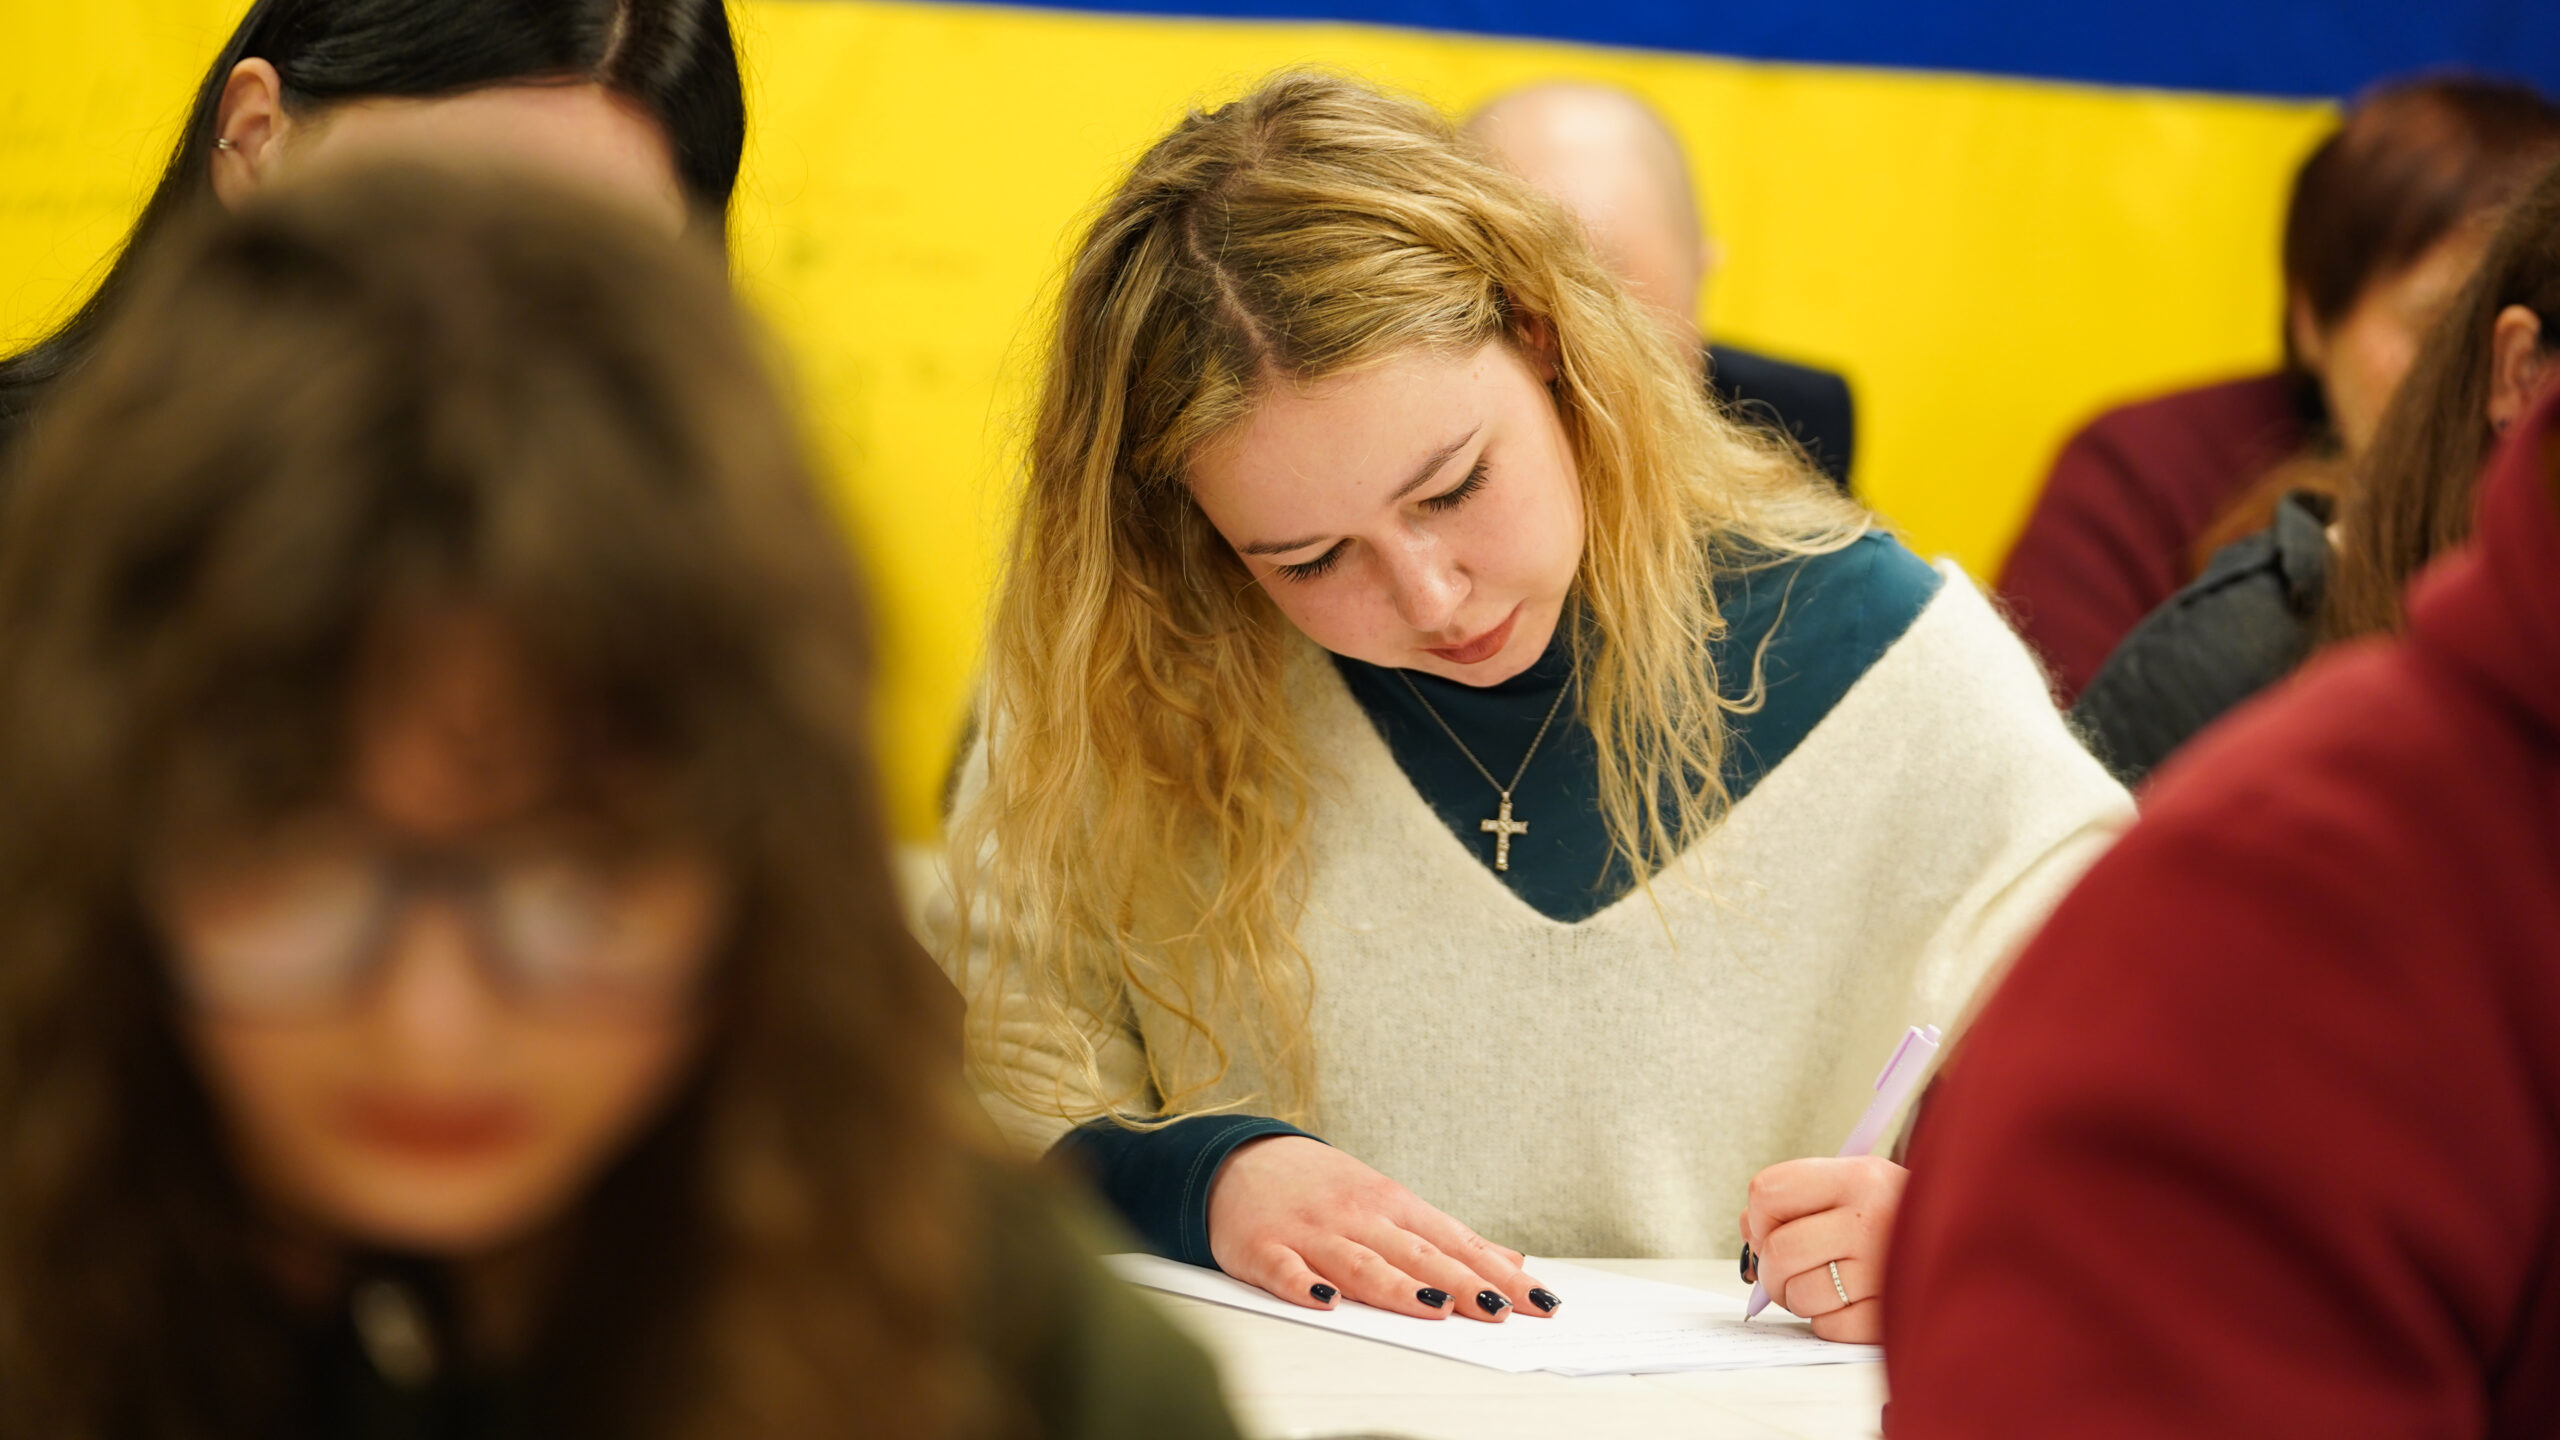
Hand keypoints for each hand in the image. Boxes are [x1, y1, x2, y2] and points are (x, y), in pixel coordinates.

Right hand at [1207, 1136, 1556, 1321]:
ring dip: (1397, 1286)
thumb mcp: (1388, 1200)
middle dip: (1462, 1283)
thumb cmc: (1321, 1188)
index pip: (1456, 1242)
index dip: (1497, 1273)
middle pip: (1417, 1255)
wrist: (1239, 1159)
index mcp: (1393, 1206)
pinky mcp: (1264, 1249)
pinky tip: (1323, 1300)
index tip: (1538, 1298)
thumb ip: (1446, 1236)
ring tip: (1434, 1306)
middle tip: (1501, 1310)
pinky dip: (1303, 1285)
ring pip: (1359, 1263)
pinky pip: (1285, 1270)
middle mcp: (1358, 1217)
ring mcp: (1311, 1233)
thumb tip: (1509, 1260)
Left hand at [1738, 1155, 1904, 1342]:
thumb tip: (1749, 1233)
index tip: (1771, 1226)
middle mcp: (1874, 1219)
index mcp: (1860, 1177)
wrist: (1977, 1241)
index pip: (1768, 1191)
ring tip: (1829, 1284)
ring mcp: (1885, 1270)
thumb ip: (1800, 1198)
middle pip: (1779, 1250)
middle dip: (1773, 1268)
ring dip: (1801, 1297)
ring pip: (1799, 1294)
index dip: (1759, 1215)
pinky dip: (1830, 1322)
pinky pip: (1829, 1327)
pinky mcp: (1893, 1315)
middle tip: (1789, 1269)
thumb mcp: (1857, 1183)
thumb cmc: (1899, 1216)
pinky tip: (1852, 1304)